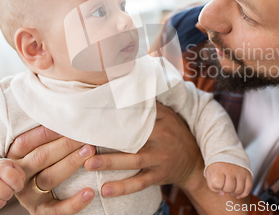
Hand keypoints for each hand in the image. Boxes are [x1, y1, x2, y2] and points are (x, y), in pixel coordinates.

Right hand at [6, 126, 95, 214]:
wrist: (44, 198)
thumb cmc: (47, 161)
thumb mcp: (41, 148)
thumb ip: (48, 133)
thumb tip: (69, 109)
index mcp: (15, 157)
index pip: (27, 142)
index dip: (46, 131)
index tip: (67, 120)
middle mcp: (20, 176)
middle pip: (41, 157)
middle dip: (64, 144)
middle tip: (85, 134)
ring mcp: (29, 196)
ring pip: (49, 178)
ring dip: (70, 163)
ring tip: (90, 151)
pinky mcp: (41, 212)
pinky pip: (58, 209)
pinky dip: (74, 202)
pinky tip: (90, 192)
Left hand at [84, 102, 203, 196]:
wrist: (194, 161)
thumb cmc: (174, 133)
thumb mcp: (167, 116)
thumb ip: (149, 106)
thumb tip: (125, 88)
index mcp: (162, 119)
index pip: (139, 113)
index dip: (117, 112)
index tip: (96, 111)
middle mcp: (162, 138)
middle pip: (133, 137)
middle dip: (109, 138)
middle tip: (85, 140)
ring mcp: (160, 158)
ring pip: (133, 161)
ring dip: (110, 162)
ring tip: (89, 164)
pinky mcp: (158, 176)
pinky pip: (139, 183)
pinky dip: (122, 188)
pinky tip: (105, 190)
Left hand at [205, 162, 251, 198]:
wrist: (227, 153)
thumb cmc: (217, 166)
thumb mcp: (209, 173)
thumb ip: (212, 186)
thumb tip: (222, 194)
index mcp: (219, 169)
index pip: (217, 184)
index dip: (217, 187)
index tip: (217, 183)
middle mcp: (230, 170)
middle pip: (229, 188)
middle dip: (225, 190)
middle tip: (224, 185)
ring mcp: (240, 172)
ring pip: (239, 189)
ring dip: (234, 192)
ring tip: (230, 188)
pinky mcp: (247, 173)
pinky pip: (248, 187)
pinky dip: (243, 194)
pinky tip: (238, 194)